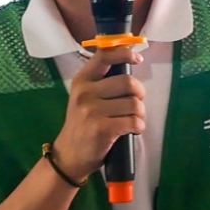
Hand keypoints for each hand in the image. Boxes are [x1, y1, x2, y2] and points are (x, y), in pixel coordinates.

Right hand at [51, 47, 145, 183]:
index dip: (125, 53)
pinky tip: (131, 130)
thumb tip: (130, 61)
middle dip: (140, 94)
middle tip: (135, 104)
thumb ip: (103, 80)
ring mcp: (92, 111)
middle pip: (129, 82)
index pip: (105, 56)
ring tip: (132, 120)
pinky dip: (139, 127)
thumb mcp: (85, 97)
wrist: (69, 155)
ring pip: (135, 104)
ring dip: (140, 114)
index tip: (137, 58)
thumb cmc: (83, 123)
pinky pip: (134, 122)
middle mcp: (85, 92)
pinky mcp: (101, 128)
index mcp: (82, 80)